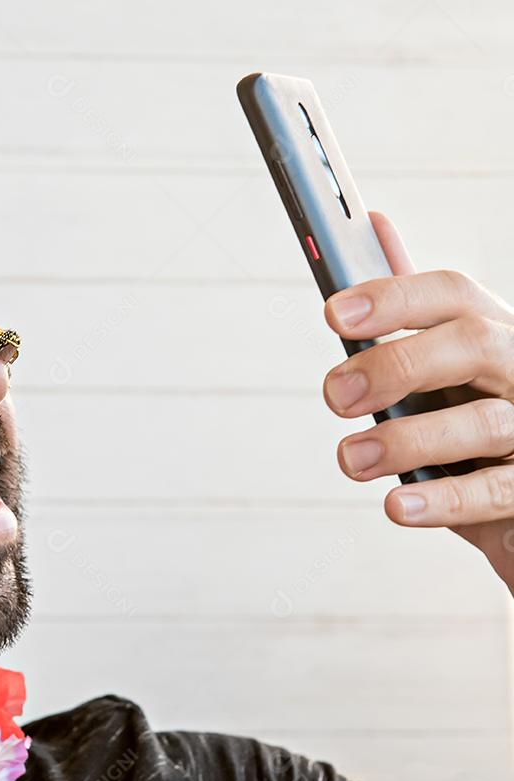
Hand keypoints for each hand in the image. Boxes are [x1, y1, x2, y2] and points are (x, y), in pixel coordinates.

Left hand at [324, 212, 513, 593]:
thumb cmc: (466, 425)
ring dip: (406, 441)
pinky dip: (443, 499)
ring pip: (486, 421)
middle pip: (474, 342)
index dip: (394, 298)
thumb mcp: (438, 364)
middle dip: (397, 363)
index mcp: (492, 333)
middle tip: (336, 395)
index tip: (333, 313)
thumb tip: (370, 224)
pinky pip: (498, 491)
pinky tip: (397, 505)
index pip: (453, 293)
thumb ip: (407, 308)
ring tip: (350, 459)